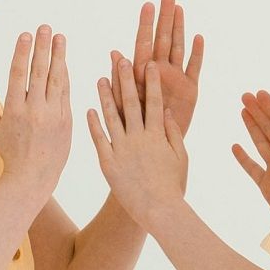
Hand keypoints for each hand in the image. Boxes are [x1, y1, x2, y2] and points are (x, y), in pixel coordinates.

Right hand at [0, 26, 71, 200]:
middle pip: (40, 72)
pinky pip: (66, 93)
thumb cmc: (9, 151)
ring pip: (57, 79)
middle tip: (46, 27)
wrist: (33, 176)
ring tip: (60, 37)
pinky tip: (63, 61)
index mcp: (14, 111)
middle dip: (43, 47)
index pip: (19, 74)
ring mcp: (54, 116)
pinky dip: (65, 75)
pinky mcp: (67, 121)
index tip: (26, 34)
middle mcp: (35, 111)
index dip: (23, 52)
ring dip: (59, 56)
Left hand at [88, 49, 188, 228]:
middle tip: (120, 59)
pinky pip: (99, 140)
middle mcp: (138, 138)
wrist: (159, 210)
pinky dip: (93, 124)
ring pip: (111, 117)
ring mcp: (122, 150)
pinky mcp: (108, 163)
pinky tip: (88, 109)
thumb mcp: (180, 157)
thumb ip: (172, 133)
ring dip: (105, 96)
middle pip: (130, 103)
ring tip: (100, 78)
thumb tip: (167, 111)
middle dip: (125, 79)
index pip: (153, 102)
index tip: (147, 63)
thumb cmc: (173, 186)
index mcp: (158, 135)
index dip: (150, 82)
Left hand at [122, 0, 204, 136]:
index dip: (146, 24)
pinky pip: (194, 68)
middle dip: (165, 18)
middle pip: (162, 41)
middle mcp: (159, 74)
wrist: (156, 154)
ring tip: (180, 8)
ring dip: (179, 29)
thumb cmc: (136, 129)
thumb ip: (122, 79)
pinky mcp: (190, 91)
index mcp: (141, 75)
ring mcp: (175, 80)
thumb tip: (114, 53)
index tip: (148, 4)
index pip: (143, 44)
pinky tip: (199, 37)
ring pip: (178, 49)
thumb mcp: (127, 105)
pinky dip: (197, 54)